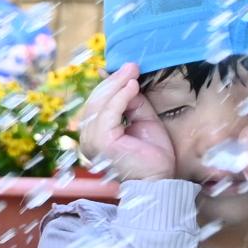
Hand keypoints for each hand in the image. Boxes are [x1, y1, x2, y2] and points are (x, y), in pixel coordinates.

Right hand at [73, 63, 177, 181]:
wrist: (159, 180)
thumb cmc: (152, 156)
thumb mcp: (143, 121)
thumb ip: (133, 104)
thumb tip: (128, 83)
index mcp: (96, 136)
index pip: (97, 104)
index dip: (110, 84)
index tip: (127, 69)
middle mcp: (88, 139)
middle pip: (96, 101)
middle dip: (114, 81)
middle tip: (132, 66)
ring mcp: (93, 141)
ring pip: (100, 104)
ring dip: (117, 84)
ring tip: (132, 72)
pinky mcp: (102, 142)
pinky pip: (108, 113)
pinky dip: (120, 97)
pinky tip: (132, 86)